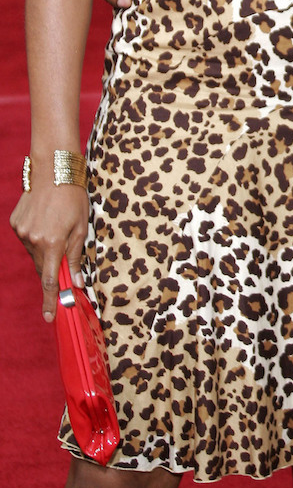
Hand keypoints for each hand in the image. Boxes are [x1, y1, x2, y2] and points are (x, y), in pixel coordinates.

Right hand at [10, 184, 88, 321]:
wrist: (53, 169)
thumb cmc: (73, 197)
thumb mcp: (82, 227)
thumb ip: (76, 256)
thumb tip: (77, 282)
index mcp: (52, 243)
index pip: (50, 281)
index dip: (51, 301)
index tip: (50, 318)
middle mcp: (33, 241)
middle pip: (43, 267)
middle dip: (53, 268)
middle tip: (64, 253)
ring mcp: (22, 232)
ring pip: (35, 253)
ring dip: (46, 249)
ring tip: (57, 227)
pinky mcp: (16, 223)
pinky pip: (28, 239)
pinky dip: (37, 236)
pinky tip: (46, 220)